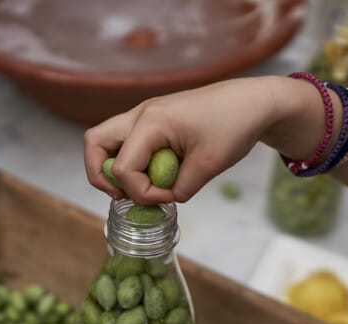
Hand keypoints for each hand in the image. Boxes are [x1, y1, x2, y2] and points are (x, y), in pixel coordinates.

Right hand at [83, 76, 298, 203]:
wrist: (253, 102)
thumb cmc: (234, 125)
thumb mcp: (207, 166)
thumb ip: (179, 188)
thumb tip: (164, 197)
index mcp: (152, 121)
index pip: (123, 168)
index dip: (141, 193)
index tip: (168, 198)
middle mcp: (141, 114)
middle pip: (95, 143)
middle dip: (101, 175)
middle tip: (124, 194)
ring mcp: (145, 114)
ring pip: (106, 140)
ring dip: (115, 167)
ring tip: (140, 186)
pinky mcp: (154, 119)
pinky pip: (127, 141)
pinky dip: (132, 160)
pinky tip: (156, 174)